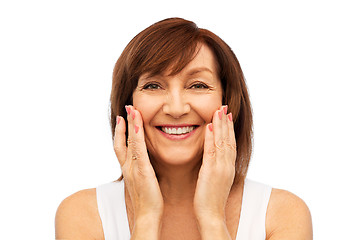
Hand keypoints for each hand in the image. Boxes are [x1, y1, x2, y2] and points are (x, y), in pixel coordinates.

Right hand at [113, 105, 163, 225]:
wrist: (146, 216)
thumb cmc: (147, 202)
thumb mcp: (142, 183)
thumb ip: (141, 172)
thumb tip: (144, 166)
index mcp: (128, 169)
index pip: (122, 147)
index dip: (121, 132)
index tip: (123, 119)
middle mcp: (128, 167)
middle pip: (123, 141)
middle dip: (124, 124)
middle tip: (126, 108)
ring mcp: (133, 168)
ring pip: (130, 142)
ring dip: (130, 124)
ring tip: (132, 110)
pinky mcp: (142, 171)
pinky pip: (139, 150)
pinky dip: (137, 136)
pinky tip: (138, 124)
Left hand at [194, 105, 235, 231]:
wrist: (211, 216)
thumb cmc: (210, 200)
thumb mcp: (216, 181)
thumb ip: (216, 168)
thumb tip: (213, 160)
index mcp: (228, 168)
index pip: (230, 144)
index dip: (229, 129)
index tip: (227, 116)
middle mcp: (227, 166)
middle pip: (229, 140)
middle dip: (226, 122)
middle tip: (225, 107)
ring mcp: (221, 168)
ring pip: (223, 142)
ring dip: (221, 125)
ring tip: (218, 110)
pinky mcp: (211, 171)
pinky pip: (212, 151)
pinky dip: (212, 138)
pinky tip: (209, 126)